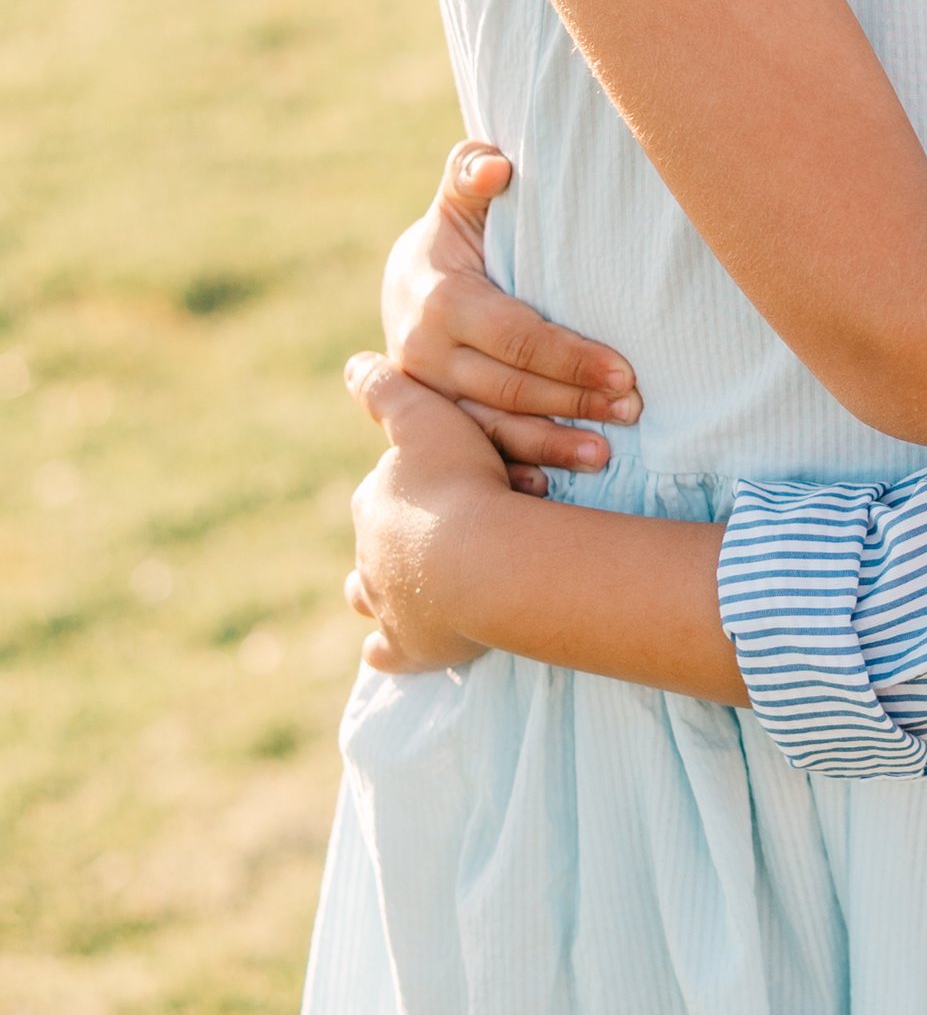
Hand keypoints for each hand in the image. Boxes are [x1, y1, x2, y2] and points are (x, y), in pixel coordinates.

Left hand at [343, 354, 520, 669]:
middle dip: (398, 541)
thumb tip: (353, 362)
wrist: (487, 559)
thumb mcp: (425, 418)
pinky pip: (386, 652)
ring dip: (379, 591)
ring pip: (368, 595)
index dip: (412, 487)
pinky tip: (380, 652)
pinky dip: (382, 650)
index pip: (382, 492)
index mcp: (374, 503)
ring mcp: (387, 603)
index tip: (445, 484)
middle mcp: (370, 555)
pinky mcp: (409, 646)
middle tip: (437, 537)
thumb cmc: (461, 484)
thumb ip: (389, 391)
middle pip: (377, 545)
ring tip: (401, 587)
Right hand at [382, 141, 639, 487]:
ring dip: (549, 446)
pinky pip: (474, 455)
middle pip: (510, 388)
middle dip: (574, 402)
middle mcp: (423, 356)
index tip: (625, 370)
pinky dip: (511, 473)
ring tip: (604, 457)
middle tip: (633, 411)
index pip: (516, 337)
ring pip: (492, 430)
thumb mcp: (458, 201)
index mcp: (439, 302)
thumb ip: (470, 173)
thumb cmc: (455, 235)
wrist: (406, 284)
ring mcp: (427, 397)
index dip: (571, 357)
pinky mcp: (434, 426)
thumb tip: (495, 166)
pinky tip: (549, 490)